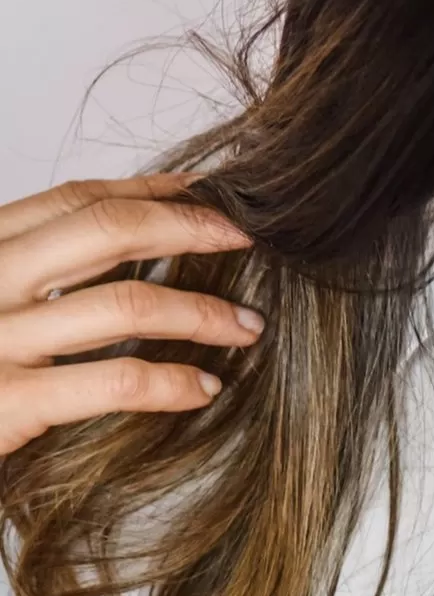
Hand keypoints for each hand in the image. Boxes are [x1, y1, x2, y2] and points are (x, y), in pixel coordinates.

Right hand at [0, 173, 261, 456]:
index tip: (208, 195)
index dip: (150, 193)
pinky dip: (173, 382)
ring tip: (247, 327)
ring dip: (202, 312)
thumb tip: (119, 252)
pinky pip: (114, 380)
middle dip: (188, 229)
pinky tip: (206, 388)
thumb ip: (34, 276)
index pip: (75, 200)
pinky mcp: (9, 402)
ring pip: (123, 304)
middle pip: (106, 230)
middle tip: (245, 241)